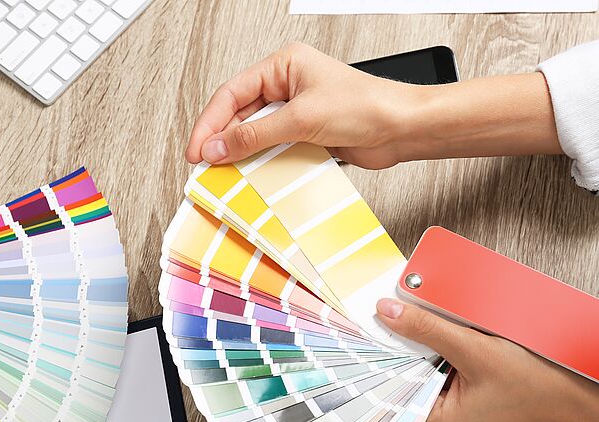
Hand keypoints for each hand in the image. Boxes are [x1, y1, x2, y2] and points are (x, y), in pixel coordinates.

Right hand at [185, 42, 430, 168]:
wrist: (402, 129)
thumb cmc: (366, 107)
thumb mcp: (301, 119)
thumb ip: (255, 135)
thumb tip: (217, 147)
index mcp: (283, 66)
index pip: (232, 93)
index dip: (210, 123)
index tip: (197, 149)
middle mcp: (288, 87)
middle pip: (241, 115)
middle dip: (222, 140)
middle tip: (205, 166)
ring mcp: (298, 112)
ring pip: (257, 134)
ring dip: (242, 154)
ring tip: (225, 175)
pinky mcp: (308, 135)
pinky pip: (276, 149)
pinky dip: (264, 164)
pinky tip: (254, 177)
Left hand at [376, 298, 584, 421]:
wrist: (575, 393)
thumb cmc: (532, 384)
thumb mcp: (473, 350)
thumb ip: (428, 330)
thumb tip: (388, 312)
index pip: (390, 387)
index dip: (379, 356)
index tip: (364, 328)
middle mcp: (439, 420)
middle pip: (405, 375)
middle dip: (401, 346)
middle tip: (388, 313)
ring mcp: (451, 407)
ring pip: (422, 367)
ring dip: (422, 344)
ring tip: (418, 321)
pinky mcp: (463, 393)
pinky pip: (439, 366)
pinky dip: (439, 347)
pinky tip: (442, 330)